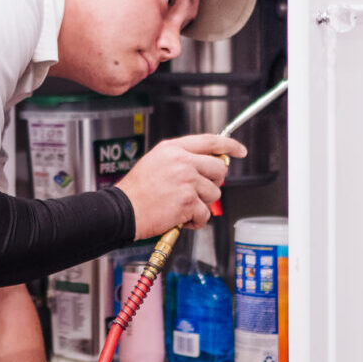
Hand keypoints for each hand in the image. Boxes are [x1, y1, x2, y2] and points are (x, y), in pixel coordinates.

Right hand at [115, 134, 246, 238]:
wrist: (123, 209)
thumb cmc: (136, 191)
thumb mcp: (156, 161)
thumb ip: (181, 159)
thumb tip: (207, 165)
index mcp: (173, 149)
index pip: (210, 141)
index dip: (229, 145)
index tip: (239, 150)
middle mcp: (182, 162)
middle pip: (218, 168)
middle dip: (214, 182)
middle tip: (200, 191)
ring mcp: (186, 181)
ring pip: (214, 193)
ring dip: (201, 204)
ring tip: (182, 206)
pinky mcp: (188, 201)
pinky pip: (205, 213)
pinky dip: (195, 220)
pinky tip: (180, 218)